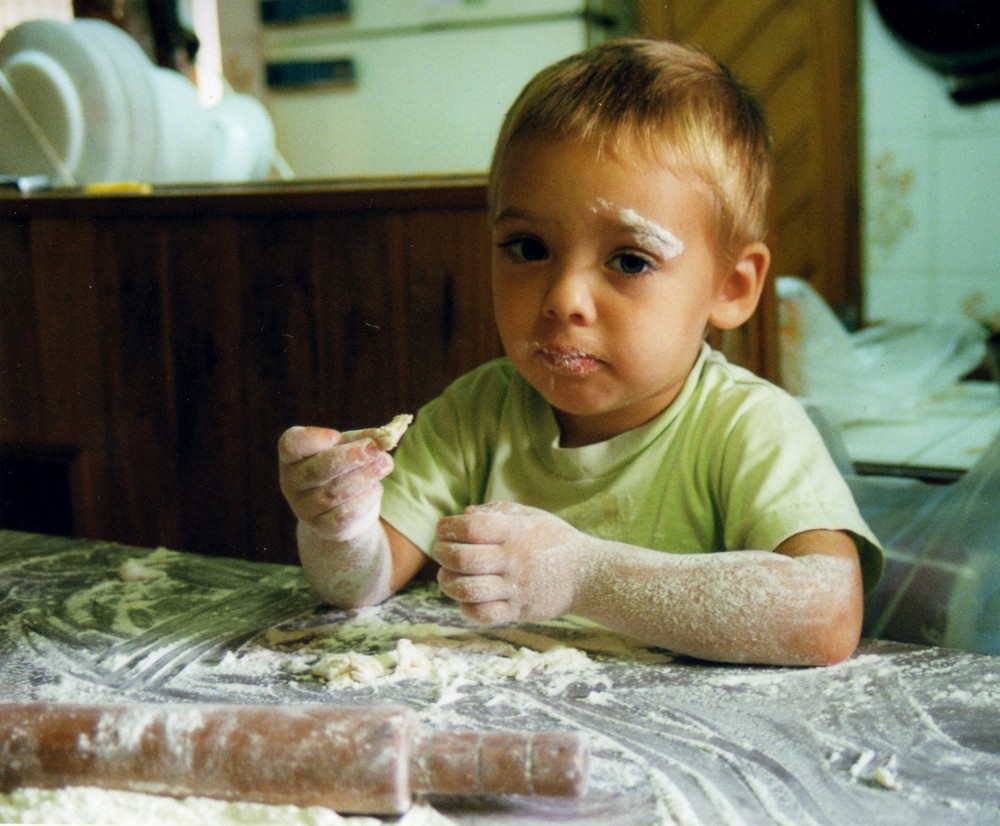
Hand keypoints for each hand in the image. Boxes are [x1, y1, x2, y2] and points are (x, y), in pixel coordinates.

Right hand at [278, 426, 393, 542]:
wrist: (344, 506)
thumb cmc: (346, 466)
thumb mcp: (352, 446)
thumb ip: (367, 438)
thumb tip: (388, 437)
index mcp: (293, 457)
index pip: (291, 445)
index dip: (314, 439)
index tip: (337, 436)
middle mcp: (291, 483)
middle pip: (316, 471)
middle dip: (350, 457)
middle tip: (375, 449)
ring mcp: (304, 509)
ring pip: (335, 493)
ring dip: (364, 476)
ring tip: (385, 465)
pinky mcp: (323, 527)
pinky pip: (344, 515)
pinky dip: (365, 499)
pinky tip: (376, 488)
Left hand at [435, 502, 588, 624]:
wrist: (588, 575)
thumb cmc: (556, 540)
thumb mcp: (532, 516)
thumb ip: (498, 511)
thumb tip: (464, 514)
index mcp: (517, 532)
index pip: (473, 528)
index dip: (450, 527)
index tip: (442, 528)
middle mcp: (514, 560)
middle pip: (465, 559)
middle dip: (443, 553)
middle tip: (441, 551)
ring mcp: (516, 588)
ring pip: (469, 589)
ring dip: (448, 583)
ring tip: (446, 576)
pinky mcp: (519, 611)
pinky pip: (484, 615)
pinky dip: (466, 608)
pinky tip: (465, 599)